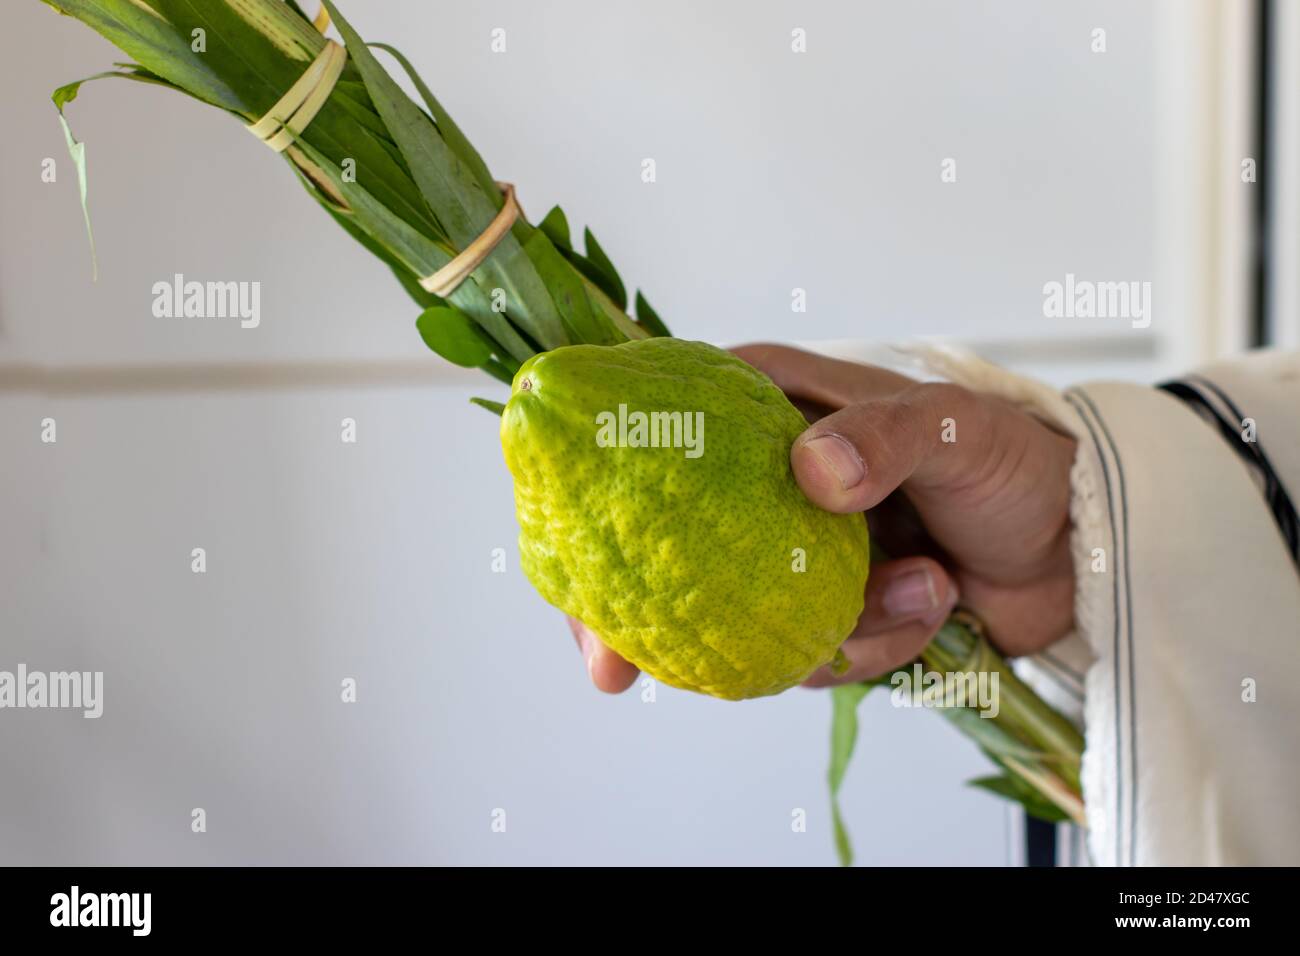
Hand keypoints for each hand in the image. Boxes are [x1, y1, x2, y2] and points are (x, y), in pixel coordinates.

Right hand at [569, 344, 1077, 691]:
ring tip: (919, 588)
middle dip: (645, 618)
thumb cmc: (1009, 457)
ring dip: (829, 632)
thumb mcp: (953, 427)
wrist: (1075, 542)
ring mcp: (785, 555)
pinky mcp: (822, 611)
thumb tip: (811, 470)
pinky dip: (871, 650)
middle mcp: (759, 484)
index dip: (595, 506)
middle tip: (621, 671)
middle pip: (660, 555)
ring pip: (737, 624)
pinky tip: (932, 607)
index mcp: (763, 410)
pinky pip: (807, 657)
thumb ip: (885, 436)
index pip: (650, 446)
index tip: (572, 576)